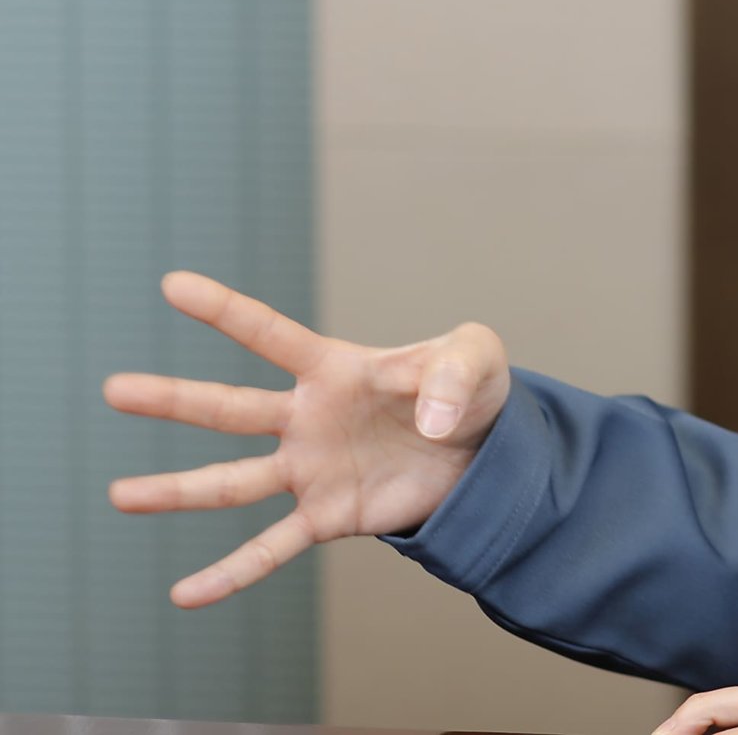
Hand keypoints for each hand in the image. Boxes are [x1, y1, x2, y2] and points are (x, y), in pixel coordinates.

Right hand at [102, 270, 510, 607]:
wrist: (482, 451)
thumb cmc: (469, 389)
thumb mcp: (476, 359)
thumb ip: (455, 372)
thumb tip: (433, 419)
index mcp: (335, 368)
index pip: (271, 335)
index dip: (225, 310)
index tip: (172, 285)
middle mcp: (308, 418)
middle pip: (229, 408)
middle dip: (172, 399)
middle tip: (113, 389)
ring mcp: (311, 469)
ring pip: (230, 481)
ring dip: (176, 491)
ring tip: (119, 496)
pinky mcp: (329, 516)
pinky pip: (270, 548)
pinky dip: (231, 573)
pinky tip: (186, 595)